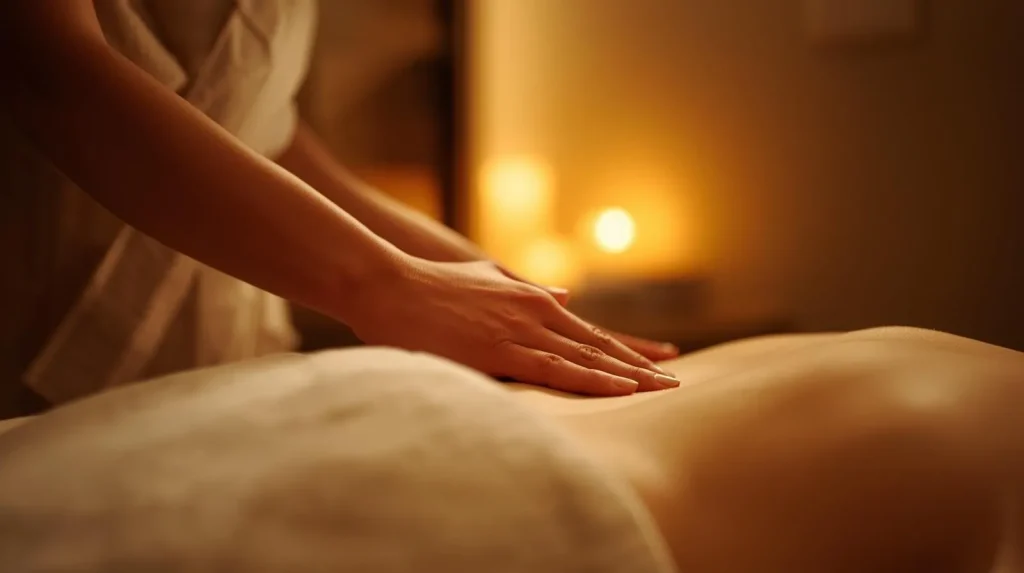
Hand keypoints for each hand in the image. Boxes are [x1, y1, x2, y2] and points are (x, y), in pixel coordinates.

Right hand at [347, 258, 679, 395]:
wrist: (390, 284)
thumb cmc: (432, 285)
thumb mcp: (490, 279)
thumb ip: (529, 288)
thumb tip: (565, 294)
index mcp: (536, 300)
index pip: (591, 332)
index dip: (626, 350)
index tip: (658, 362)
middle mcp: (538, 312)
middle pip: (599, 345)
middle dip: (640, 366)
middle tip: (677, 383)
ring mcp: (522, 330)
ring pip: (587, 357)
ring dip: (628, 376)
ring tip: (664, 391)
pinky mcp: (500, 350)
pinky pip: (556, 369)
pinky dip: (592, 379)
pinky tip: (620, 389)